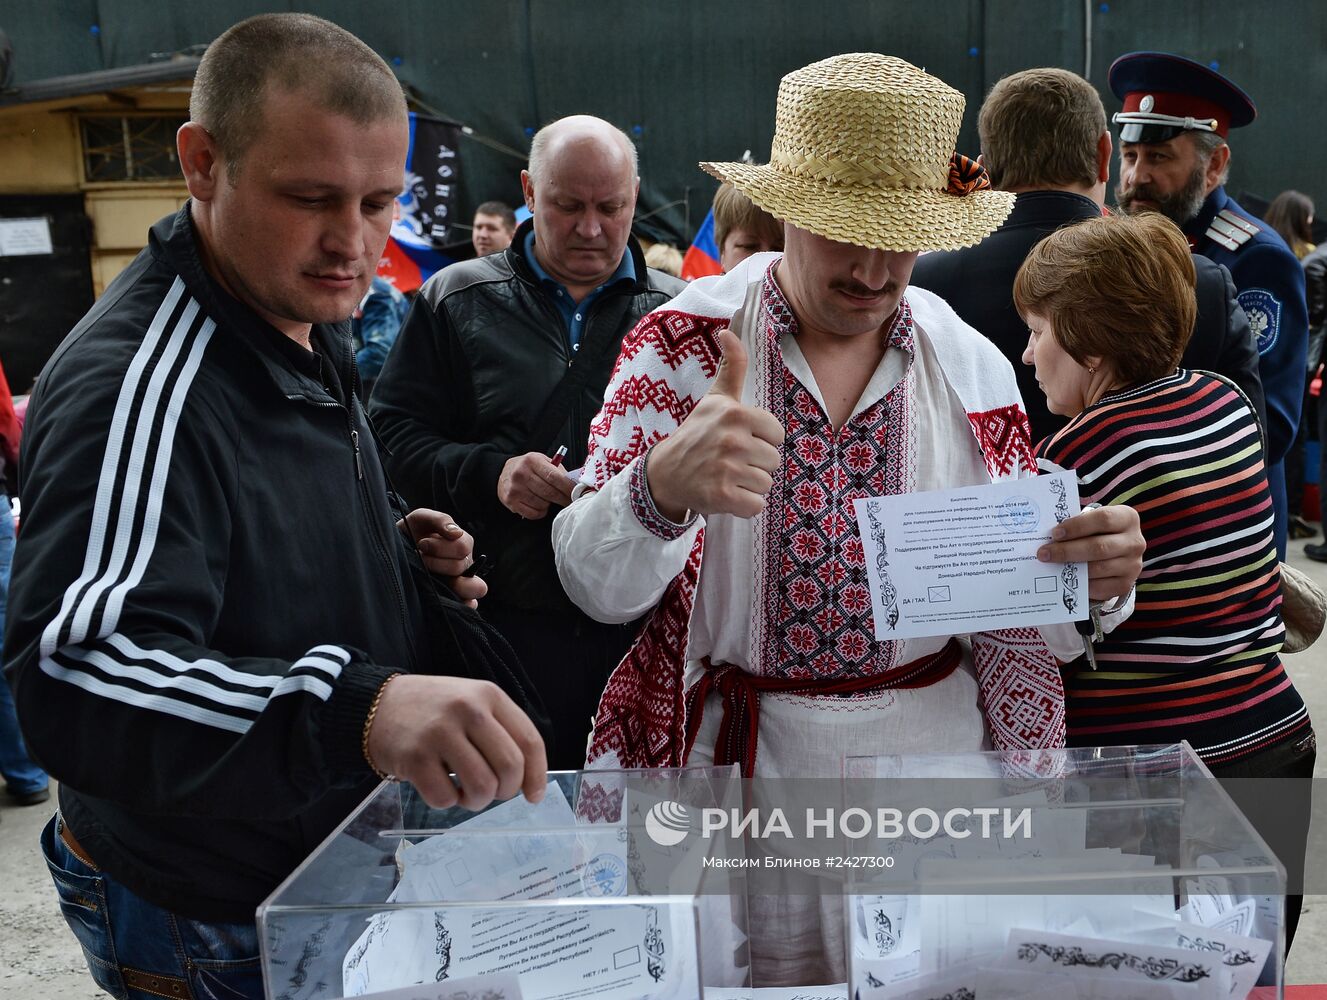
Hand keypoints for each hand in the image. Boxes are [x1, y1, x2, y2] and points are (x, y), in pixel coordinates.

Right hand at [367, 675, 546, 809]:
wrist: (376, 705)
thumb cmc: (432, 710)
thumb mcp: (471, 702)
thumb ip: (500, 730)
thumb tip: (528, 778)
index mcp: (488, 695)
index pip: (529, 741)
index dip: (537, 775)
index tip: (534, 796)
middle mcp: (468, 710)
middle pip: (509, 768)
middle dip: (506, 791)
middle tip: (491, 793)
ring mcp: (440, 733)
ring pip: (482, 788)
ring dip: (476, 801)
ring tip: (464, 792)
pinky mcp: (415, 757)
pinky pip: (446, 798)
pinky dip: (447, 802)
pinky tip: (438, 786)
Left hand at [398, 509, 486, 606]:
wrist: (395, 549)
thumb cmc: (411, 533)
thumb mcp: (422, 518)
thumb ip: (440, 520)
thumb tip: (456, 533)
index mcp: (461, 545)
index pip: (463, 547)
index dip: (440, 547)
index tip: (422, 544)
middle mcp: (464, 564)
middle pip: (461, 566)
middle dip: (435, 561)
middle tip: (421, 557)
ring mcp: (459, 582)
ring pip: (470, 587)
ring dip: (447, 581)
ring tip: (429, 575)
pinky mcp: (452, 597)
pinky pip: (470, 604)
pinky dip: (465, 603)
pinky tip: (449, 598)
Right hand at [498, 452, 575, 519]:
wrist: (503, 472)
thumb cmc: (528, 468)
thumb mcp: (542, 461)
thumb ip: (557, 470)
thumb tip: (574, 484)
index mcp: (532, 461)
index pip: (554, 476)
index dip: (568, 487)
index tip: (577, 493)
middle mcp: (521, 474)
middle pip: (549, 492)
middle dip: (563, 498)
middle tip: (570, 501)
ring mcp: (515, 489)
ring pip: (542, 504)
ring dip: (549, 504)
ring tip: (547, 498)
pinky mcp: (511, 502)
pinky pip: (533, 513)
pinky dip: (540, 511)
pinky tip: (538, 504)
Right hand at [646, 329, 784, 519]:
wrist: (666, 472)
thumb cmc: (697, 434)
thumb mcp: (715, 399)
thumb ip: (732, 367)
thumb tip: (729, 331)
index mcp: (737, 414)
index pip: (777, 434)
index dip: (762, 440)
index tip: (740, 440)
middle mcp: (732, 440)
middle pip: (774, 460)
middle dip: (756, 464)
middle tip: (731, 461)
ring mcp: (727, 469)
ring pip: (767, 484)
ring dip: (750, 485)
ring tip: (728, 476)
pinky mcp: (723, 497)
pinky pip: (757, 506)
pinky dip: (744, 506)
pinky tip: (727, 494)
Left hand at [1037, 504, 1144, 601]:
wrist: (1117, 553)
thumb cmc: (1098, 532)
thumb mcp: (1092, 522)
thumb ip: (1076, 526)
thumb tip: (1047, 537)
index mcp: (1127, 518)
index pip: (1104, 519)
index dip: (1077, 526)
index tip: (1055, 533)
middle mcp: (1135, 542)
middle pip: (1099, 547)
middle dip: (1067, 551)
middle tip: (1044, 553)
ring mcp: (1133, 565)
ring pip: (1098, 568)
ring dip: (1070, 568)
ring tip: (1050, 566)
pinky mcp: (1125, 584)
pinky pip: (1100, 588)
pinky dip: (1081, 585)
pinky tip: (1066, 580)